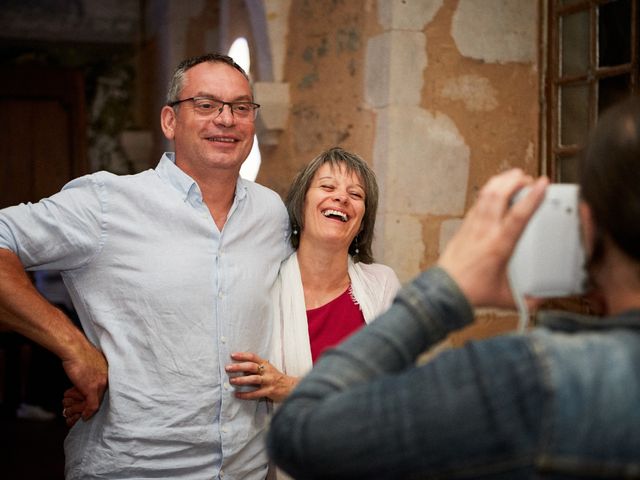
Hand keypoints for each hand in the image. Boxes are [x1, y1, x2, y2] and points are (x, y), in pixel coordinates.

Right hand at [60, 340, 107, 422]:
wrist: (74, 348)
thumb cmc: (80, 353)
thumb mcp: (92, 363)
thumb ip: (96, 373)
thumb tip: (91, 381)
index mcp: (109, 373)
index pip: (106, 391)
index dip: (96, 399)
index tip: (89, 404)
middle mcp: (107, 379)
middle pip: (102, 398)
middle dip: (90, 407)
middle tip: (81, 414)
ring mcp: (100, 384)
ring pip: (95, 404)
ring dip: (84, 410)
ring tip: (75, 412)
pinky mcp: (91, 388)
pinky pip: (92, 406)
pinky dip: (87, 413)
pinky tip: (83, 417)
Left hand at [226, 352, 297, 402]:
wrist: (291, 387)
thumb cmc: (276, 378)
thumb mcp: (267, 370)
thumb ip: (256, 369)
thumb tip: (240, 369)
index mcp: (266, 364)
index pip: (253, 357)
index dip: (242, 355)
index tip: (232, 355)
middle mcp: (267, 371)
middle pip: (251, 366)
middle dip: (238, 367)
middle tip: (228, 368)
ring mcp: (268, 381)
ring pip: (253, 379)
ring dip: (241, 380)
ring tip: (232, 380)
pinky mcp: (269, 391)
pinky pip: (256, 393)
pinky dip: (246, 395)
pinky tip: (237, 395)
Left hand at [438, 169, 548, 307]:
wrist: (445, 291)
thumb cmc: (472, 292)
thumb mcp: (506, 298)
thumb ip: (526, 299)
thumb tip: (540, 299)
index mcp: (499, 246)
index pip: (518, 216)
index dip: (532, 197)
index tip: (542, 184)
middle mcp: (485, 232)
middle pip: (499, 195)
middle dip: (514, 180)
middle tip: (527, 177)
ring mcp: (473, 227)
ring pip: (485, 196)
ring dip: (500, 182)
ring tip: (512, 177)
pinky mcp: (464, 228)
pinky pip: (476, 204)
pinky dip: (487, 193)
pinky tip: (493, 191)